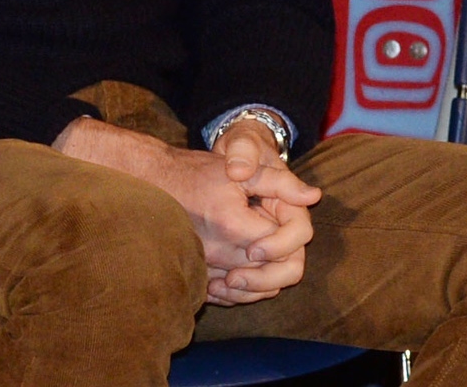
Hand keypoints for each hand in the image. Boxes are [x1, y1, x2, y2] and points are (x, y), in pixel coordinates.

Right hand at [56, 117, 320, 305]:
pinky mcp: (196, 277)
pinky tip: (244, 270)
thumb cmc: (196, 173)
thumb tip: (314, 196)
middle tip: (276, 242)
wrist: (152, 182)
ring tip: (263, 255)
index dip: (288, 236)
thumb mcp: (240, 170)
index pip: (280, 248)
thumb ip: (279, 182)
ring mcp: (205, 269)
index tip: (277, 220)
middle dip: (281, 260)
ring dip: (266, 278)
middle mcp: (218, 254)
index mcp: (233, 225)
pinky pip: (229, 297)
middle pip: (271, 275)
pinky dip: (244, 289)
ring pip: (252, 291)